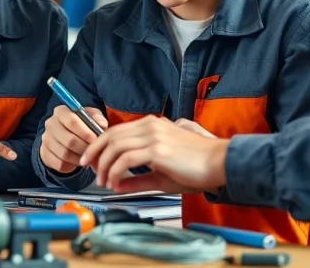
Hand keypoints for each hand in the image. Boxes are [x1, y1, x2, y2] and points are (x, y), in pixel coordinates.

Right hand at [40, 105, 107, 173]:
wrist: (66, 138)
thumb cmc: (81, 125)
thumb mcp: (90, 117)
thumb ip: (97, 119)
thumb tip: (102, 125)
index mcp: (61, 111)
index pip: (72, 121)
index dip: (85, 132)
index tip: (96, 140)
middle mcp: (50, 124)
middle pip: (69, 140)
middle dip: (84, 148)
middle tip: (94, 151)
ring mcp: (46, 140)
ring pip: (65, 154)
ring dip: (79, 158)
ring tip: (87, 156)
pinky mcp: (45, 154)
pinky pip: (60, 163)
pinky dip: (72, 165)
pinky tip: (78, 161)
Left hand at [80, 116, 228, 193]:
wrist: (219, 164)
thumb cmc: (197, 167)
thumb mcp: (162, 173)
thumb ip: (138, 179)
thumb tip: (117, 185)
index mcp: (152, 125)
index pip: (115, 131)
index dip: (99, 146)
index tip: (91, 160)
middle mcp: (150, 126)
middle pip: (110, 136)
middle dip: (95, 155)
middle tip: (90, 171)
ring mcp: (153, 136)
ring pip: (115, 147)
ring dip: (104, 166)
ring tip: (104, 181)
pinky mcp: (157, 150)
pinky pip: (125, 160)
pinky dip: (115, 172)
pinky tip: (115, 183)